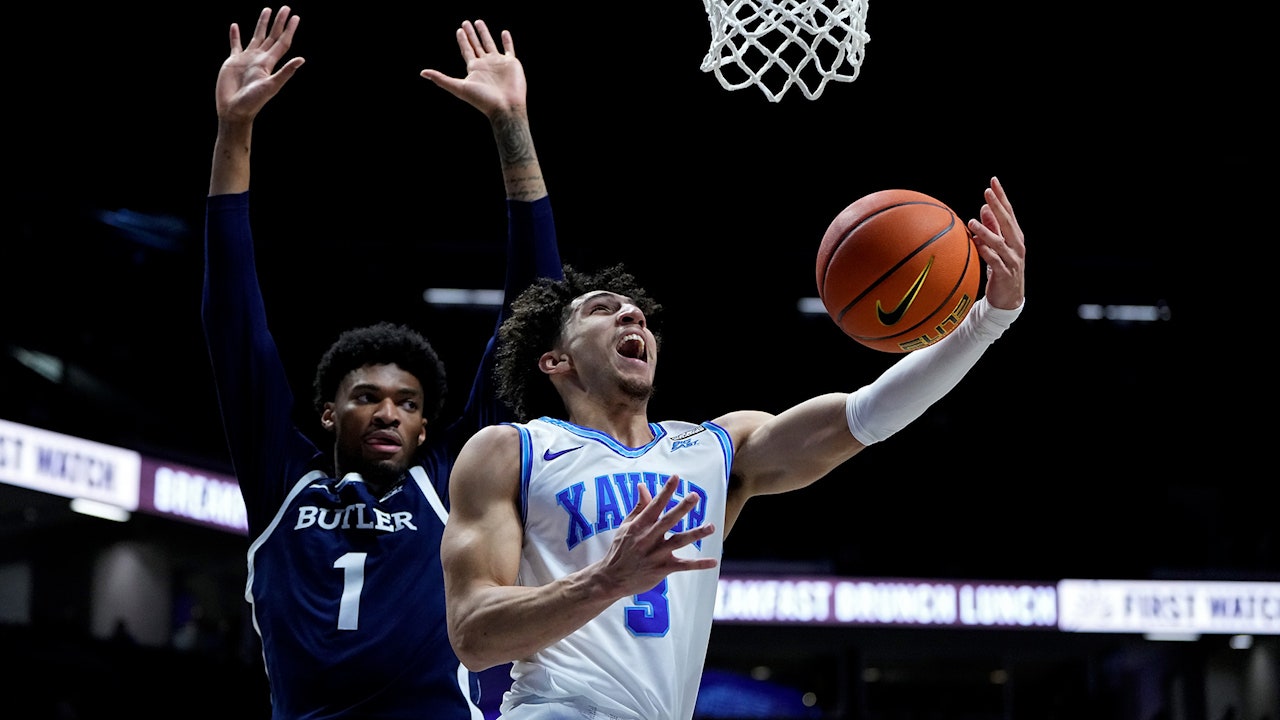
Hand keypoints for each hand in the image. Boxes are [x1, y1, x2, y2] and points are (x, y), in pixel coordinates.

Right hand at [215, 7, 303, 123]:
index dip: (289, 30)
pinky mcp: (233, 62)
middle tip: (285, 7)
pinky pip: (235, 45)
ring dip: (262, 24)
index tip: (295, 17)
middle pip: (272, 36)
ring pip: (256, 37)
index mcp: (269, 63)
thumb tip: (302, 59)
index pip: (282, 42)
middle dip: (278, 22)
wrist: (234, 110)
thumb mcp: (271, 86)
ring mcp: (246, 59)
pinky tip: (235, 26)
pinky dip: (235, 35)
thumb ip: (285, 72)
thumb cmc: (253, 101)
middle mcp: (259, 59)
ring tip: (267, 10)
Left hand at [420, 20, 526, 117]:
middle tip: (466, 22)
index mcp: (474, 68)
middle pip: (476, 45)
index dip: (462, 41)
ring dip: (484, 33)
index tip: (459, 30)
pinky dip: (507, 41)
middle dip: (471, 34)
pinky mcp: (511, 63)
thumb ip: (441, 79)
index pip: (466, 51)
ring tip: (479, 22)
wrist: (505, 107)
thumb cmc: (483, 99)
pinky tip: (504, 33)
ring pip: (490, 44)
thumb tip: (422, 73)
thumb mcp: (459, 87)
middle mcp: (485, 65)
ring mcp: (498, 63)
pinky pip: (509, 49)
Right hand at [595, 475, 717, 597]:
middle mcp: (648, 538)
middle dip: (682, 508)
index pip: (654, 505)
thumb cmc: (620, 549)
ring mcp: (656, 554)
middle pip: (668, 520)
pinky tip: (713, 561)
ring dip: (695, 534)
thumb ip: (639, 506)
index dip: (665, 491)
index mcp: (640, 525)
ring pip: (678, 541)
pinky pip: (683, 566)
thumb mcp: (626, 525)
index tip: (675, 477)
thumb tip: (643, 485)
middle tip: (695, 496)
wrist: (611, 578)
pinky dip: (699, 564)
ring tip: (711, 527)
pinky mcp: (662, 568)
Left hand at [967, 176, 1025, 310]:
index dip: (1001, 197)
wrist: (1008, 298)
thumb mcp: (997, 245)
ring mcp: (1012, 259)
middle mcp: (1016, 245)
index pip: (1008, 212)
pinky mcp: (1004, 273)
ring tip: (972, 222)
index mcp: (1015, 236)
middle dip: (998, 206)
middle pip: (1008, 222)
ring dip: (986, 231)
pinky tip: (975, 244)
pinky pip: (994, 261)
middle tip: (987, 192)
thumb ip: (992, 227)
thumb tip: (985, 208)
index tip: (993, 181)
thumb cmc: (1002, 268)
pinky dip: (985, 252)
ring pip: (1000, 242)